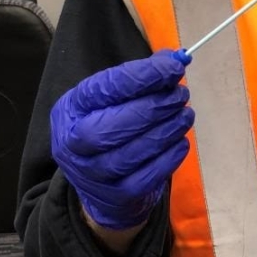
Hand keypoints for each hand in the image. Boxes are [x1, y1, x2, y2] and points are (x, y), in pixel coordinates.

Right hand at [51, 49, 194, 230]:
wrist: (100, 187)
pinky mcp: (116, 196)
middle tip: (181, 95)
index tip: (174, 67)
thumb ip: (141, 79)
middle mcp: (73, 143)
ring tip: (186, 115)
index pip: (103, 89)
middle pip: (112, 126)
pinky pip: (145, 178)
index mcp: (71, 109)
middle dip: (153, 107)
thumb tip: (174, 60)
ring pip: (129, 154)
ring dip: (165, 131)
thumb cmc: (110, 129)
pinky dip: (168, 158)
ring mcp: (92, 174)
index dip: (142, 76)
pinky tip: (181, 142)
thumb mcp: (113, 101)